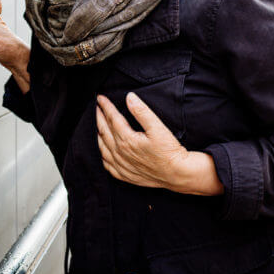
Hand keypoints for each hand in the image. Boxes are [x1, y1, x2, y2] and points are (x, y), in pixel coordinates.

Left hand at [96, 93, 223, 195]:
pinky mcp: (125, 175)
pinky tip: (103, 152)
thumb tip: (130, 97)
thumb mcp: (158, 127)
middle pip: (104, 132)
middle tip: (96, 108)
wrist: (177, 173)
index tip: (101, 98)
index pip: (112, 119)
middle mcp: (121, 153)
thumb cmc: (169, 151)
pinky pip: (107, 165)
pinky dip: (103, 155)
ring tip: (97, 126)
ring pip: (103, 148)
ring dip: (98, 135)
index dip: (106, 107)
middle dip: (99, 118)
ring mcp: (122, 165)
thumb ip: (142, 111)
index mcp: (127, 139)